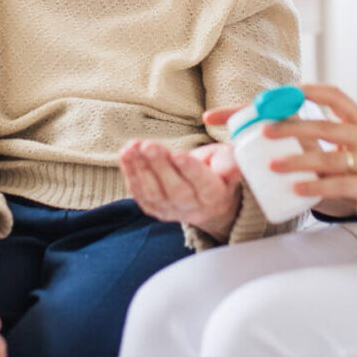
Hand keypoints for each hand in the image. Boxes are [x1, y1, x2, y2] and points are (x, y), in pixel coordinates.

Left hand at [120, 139, 242, 241]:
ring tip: (133, 147)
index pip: (204, 185)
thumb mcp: (230, 160)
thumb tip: (226, 169)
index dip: (191, 170)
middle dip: (160, 166)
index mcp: (215, 195)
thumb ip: (229, 162)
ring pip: (154, 194)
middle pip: (175, 190)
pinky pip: (140, 195)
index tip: (178, 154)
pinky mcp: (155, 209)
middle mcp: (193, 207)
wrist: (208, 197)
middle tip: (149, 145)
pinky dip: (131, 174)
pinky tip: (126, 155)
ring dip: (140, 169)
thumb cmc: (218, 169)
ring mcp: (172, 211)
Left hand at [264, 85, 356, 245]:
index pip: (335, 96)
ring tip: (273, 164)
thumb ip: (320, 137)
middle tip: (265, 131)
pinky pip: (339, 185)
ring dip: (297, 161)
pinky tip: (296, 188)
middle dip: (291, 128)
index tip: (281, 93)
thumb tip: (278, 124)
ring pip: (330, 158)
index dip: (308, 92)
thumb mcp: (348, 149)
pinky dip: (315, 186)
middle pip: (326, 127)